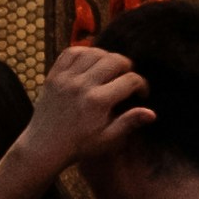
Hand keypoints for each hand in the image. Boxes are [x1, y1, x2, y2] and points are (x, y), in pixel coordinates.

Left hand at [24, 44, 147, 170]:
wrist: (45, 146)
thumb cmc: (79, 145)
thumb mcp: (108, 139)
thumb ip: (129, 123)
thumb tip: (152, 113)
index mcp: (98, 102)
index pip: (130, 80)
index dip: (142, 85)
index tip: (141, 93)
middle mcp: (82, 86)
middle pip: (114, 60)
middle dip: (127, 67)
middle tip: (127, 78)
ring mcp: (66, 78)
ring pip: (94, 52)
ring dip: (107, 57)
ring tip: (110, 70)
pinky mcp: (54, 75)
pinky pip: (70, 52)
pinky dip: (83, 52)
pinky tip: (90, 63)